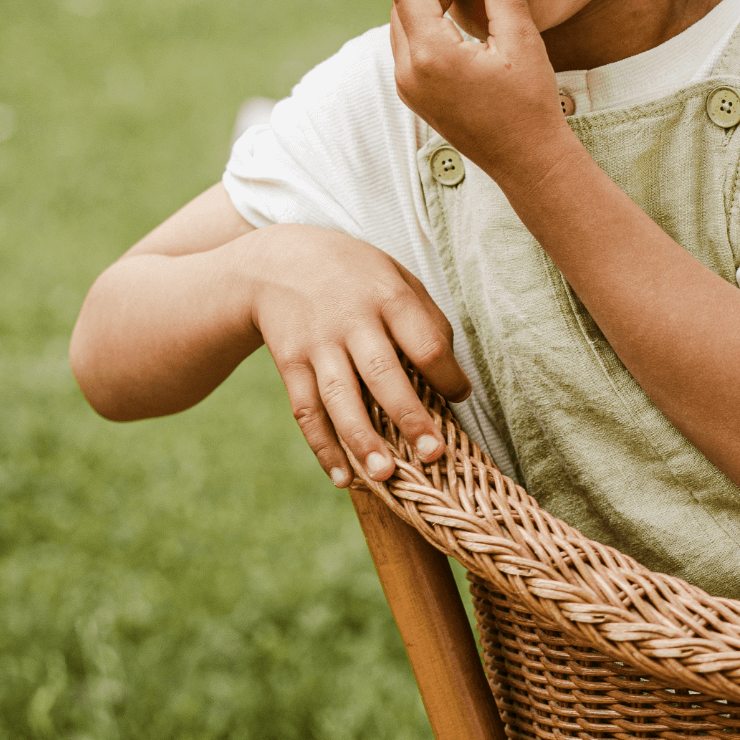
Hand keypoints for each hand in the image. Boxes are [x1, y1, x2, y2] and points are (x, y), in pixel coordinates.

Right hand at [242, 222, 469, 487]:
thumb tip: (453, 377)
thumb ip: (426, 319)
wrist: (280, 261)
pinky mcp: (291, 362)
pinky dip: (323, 447)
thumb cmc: (355, 275)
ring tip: (385, 477)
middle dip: (409, 417)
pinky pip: (306, 410)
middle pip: (382, 373)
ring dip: (362, 440)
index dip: (446, 374)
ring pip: (340, 397)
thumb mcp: (395, 276)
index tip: (459, 397)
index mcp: (387, 295)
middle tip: (433, 455)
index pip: (424, 341)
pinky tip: (343, 477)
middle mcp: (352, 320)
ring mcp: (318, 343)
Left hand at [389, 0, 571, 181]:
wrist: (527, 162)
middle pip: (399, 3)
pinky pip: (408, 44)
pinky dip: (422, 16)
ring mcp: (408, 87)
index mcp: (431, 56)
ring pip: (401, 23)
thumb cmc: (529, 103)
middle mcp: (409, 72)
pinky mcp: (415, 95)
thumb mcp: (519, 40)